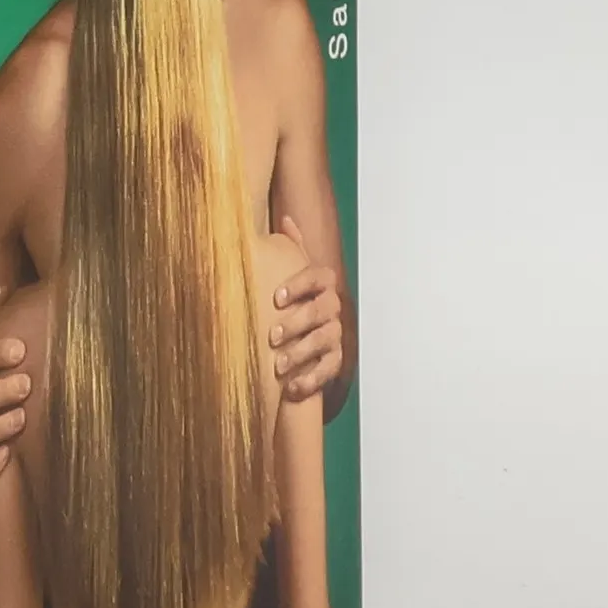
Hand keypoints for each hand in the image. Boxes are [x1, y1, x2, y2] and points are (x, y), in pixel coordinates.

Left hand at [269, 214, 343, 403]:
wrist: (302, 338)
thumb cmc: (291, 302)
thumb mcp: (289, 275)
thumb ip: (290, 249)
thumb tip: (286, 219)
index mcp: (321, 285)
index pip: (318, 276)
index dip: (299, 285)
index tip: (276, 298)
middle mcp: (332, 308)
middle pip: (323, 311)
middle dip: (298, 323)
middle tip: (272, 336)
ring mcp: (335, 335)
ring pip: (326, 341)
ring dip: (302, 353)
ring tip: (279, 365)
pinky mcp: (334, 362)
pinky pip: (329, 370)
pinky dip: (311, 379)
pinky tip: (292, 388)